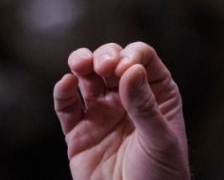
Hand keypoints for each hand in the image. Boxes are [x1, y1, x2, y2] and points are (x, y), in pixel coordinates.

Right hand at [54, 42, 189, 179]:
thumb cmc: (161, 178)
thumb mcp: (160, 141)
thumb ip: (144, 106)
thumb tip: (130, 68)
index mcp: (156, 96)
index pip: (143, 59)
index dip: (132, 55)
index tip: (124, 68)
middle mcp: (127, 99)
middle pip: (112, 61)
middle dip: (105, 55)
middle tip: (103, 66)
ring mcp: (101, 114)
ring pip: (86, 77)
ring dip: (81, 62)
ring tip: (80, 64)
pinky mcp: (79, 133)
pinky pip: (66, 105)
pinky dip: (62, 91)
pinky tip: (65, 84)